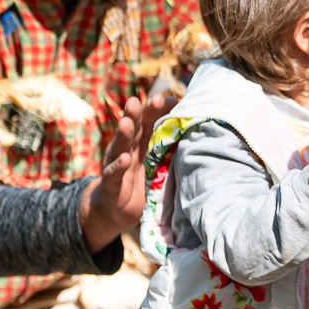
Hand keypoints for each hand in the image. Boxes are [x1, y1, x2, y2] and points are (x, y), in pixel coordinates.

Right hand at [80, 92, 168, 251]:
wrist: (114, 209)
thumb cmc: (142, 182)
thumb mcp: (159, 163)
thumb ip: (171, 147)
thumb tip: (197, 130)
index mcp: (141, 141)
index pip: (149, 121)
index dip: (156, 109)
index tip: (169, 99)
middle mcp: (128, 148)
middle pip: (134, 127)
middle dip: (139, 112)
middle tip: (146, 100)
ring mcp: (116, 164)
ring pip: (120, 145)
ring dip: (124, 133)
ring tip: (127, 121)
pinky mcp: (111, 184)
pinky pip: (113, 173)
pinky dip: (119, 166)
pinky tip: (125, 159)